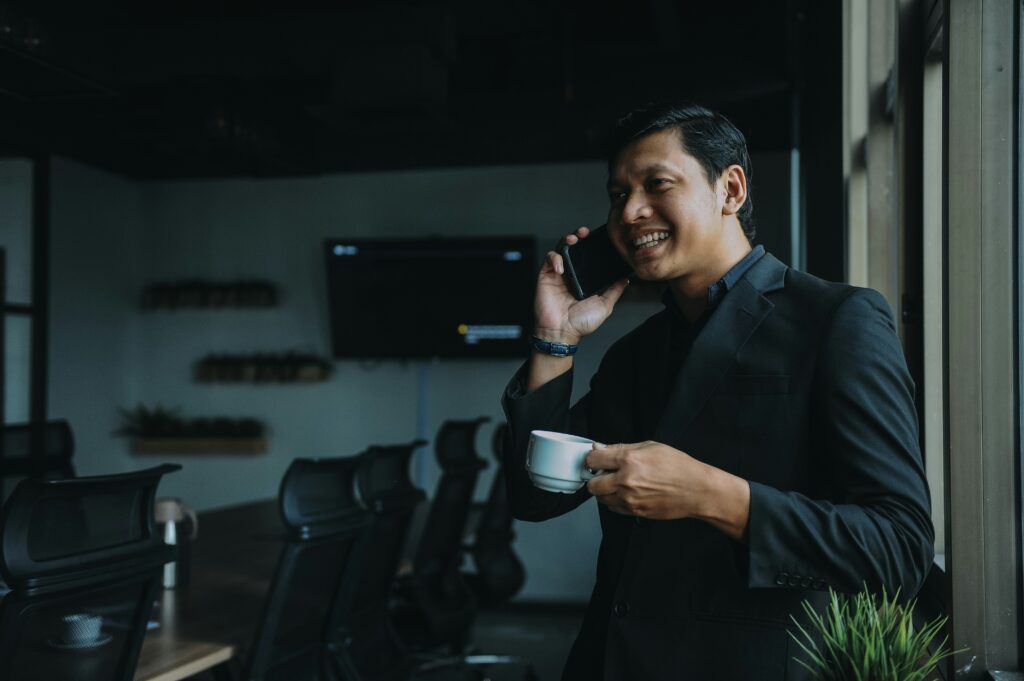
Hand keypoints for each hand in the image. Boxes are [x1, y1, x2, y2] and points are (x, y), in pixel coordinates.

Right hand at [534, 226, 627, 343]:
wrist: (562, 333)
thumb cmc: (581, 323)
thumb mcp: (605, 305)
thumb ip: (615, 290)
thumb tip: (626, 278)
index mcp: (584, 279)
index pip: (588, 256)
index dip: (592, 245)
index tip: (600, 238)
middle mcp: (571, 274)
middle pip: (574, 248)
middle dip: (579, 236)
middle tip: (585, 232)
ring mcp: (558, 274)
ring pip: (561, 249)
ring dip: (566, 240)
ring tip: (573, 239)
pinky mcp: (545, 276)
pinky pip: (549, 259)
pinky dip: (555, 258)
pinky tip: (561, 266)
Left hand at [585, 441, 750, 540]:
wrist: (696, 490)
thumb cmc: (678, 466)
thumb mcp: (650, 447)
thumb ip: (620, 448)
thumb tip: (599, 448)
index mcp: (629, 460)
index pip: (593, 459)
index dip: (592, 459)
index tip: (595, 459)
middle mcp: (626, 481)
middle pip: (592, 484)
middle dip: (595, 478)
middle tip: (604, 473)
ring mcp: (630, 499)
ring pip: (601, 498)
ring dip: (604, 491)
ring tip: (618, 483)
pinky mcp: (635, 512)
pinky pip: (614, 508)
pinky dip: (615, 501)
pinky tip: (626, 493)